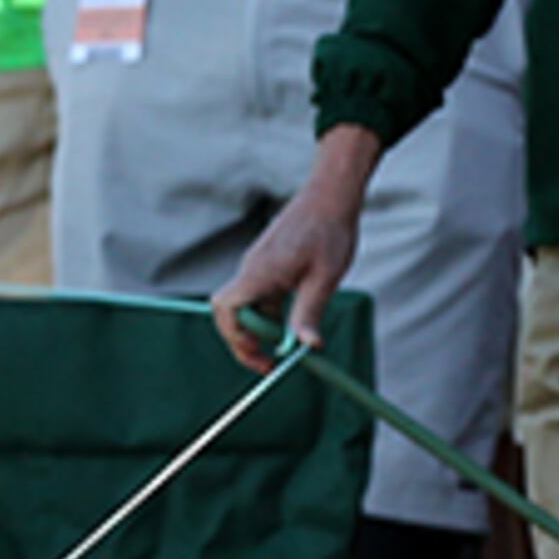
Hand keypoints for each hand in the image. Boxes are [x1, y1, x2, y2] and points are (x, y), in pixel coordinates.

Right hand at [210, 130, 380, 369]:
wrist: (331, 195)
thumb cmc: (329, 231)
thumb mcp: (324, 279)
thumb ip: (310, 314)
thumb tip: (307, 348)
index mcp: (260, 273)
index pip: (227, 310)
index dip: (237, 337)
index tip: (261, 356)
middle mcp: (251, 270)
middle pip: (229, 314)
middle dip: (243, 341)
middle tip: (268, 363)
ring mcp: (257, 267)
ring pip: (245, 307)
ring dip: (259, 329)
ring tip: (285, 346)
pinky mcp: (267, 265)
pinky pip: (258, 296)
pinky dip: (269, 315)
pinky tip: (292, 320)